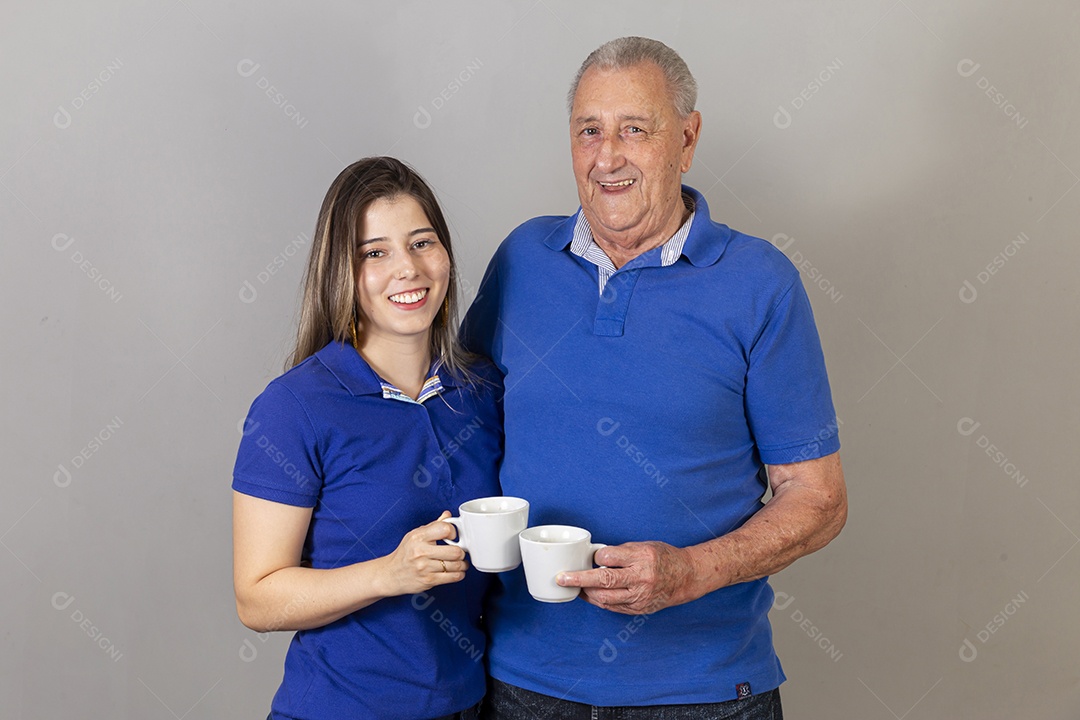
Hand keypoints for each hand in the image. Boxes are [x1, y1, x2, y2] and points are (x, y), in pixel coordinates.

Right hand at [380, 511, 468, 596]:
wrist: (390, 574)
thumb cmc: (404, 554)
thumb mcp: (415, 535)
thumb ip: (433, 525)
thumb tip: (447, 515)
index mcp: (419, 537)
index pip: (445, 529)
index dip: (454, 532)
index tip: (454, 537)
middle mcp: (421, 551)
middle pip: (455, 551)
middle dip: (461, 552)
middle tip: (459, 552)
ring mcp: (425, 567)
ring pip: (456, 565)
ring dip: (462, 564)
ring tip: (460, 562)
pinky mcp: (428, 580)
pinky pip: (453, 577)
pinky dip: (459, 574)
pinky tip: (457, 571)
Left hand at [556, 541, 703, 614]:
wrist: (686, 577)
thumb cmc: (663, 557)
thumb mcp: (644, 546)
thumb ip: (621, 552)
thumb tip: (595, 556)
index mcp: (642, 557)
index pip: (610, 557)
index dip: (596, 556)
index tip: (590, 555)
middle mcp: (641, 578)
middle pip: (604, 579)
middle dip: (579, 579)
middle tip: (562, 577)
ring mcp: (640, 596)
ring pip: (606, 597)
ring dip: (586, 592)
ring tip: (572, 587)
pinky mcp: (639, 608)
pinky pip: (613, 606)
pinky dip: (598, 601)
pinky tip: (589, 595)